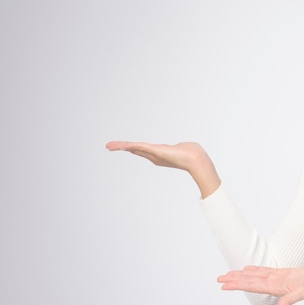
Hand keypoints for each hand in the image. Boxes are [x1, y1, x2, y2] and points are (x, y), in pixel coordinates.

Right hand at [106, 141, 220, 197]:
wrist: (195, 158)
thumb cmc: (191, 154)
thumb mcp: (183, 148)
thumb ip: (181, 148)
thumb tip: (184, 147)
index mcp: (158, 154)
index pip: (142, 149)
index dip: (131, 148)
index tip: (123, 146)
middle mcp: (154, 155)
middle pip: (134, 150)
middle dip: (121, 147)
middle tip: (109, 147)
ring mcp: (154, 154)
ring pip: (134, 148)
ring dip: (121, 147)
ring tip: (110, 146)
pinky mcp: (156, 151)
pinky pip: (140, 147)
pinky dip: (130, 146)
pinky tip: (123, 145)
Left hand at [217, 266, 303, 304]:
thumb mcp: (301, 293)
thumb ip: (289, 302)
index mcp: (274, 288)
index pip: (251, 286)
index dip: (237, 285)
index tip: (225, 285)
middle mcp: (272, 283)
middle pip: (249, 281)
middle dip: (234, 280)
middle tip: (219, 279)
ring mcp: (275, 278)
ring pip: (254, 275)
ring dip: (241, 274)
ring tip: (228, 273)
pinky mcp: (280, 273)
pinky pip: (264, 271)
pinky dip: (254, 269)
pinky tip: (246, 269)